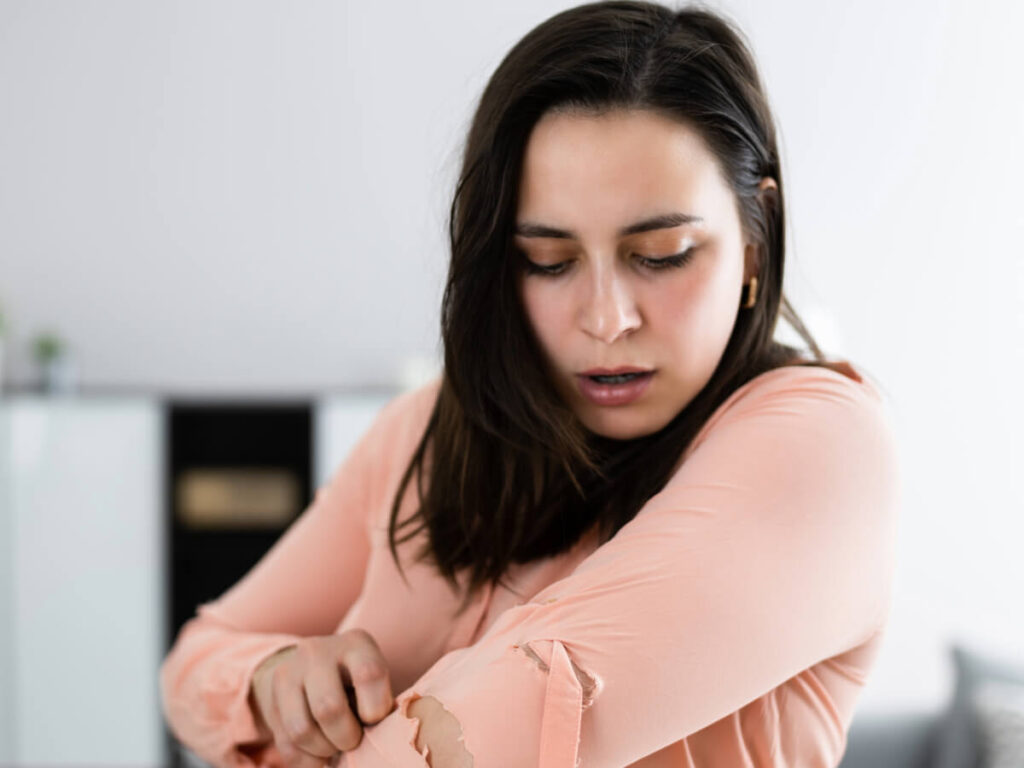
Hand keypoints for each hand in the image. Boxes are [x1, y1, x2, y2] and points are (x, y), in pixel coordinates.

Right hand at [249, 629, 395, 767]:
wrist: (311, 669)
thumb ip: (379, 705)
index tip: (374, 718)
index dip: (375, 709)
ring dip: (324, 750)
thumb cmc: (358, 682)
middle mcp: (317, 652)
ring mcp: (289, 674)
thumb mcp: (376, 682)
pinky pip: (286, 745)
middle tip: (354, 740)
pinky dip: (307, 760)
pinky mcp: (272, 699)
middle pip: (329, 708)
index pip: (369, 674)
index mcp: (355, 644)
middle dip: (346, 737)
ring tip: (335, 744)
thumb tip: (378, 738)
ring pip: (302, 730)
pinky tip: (320, 752)